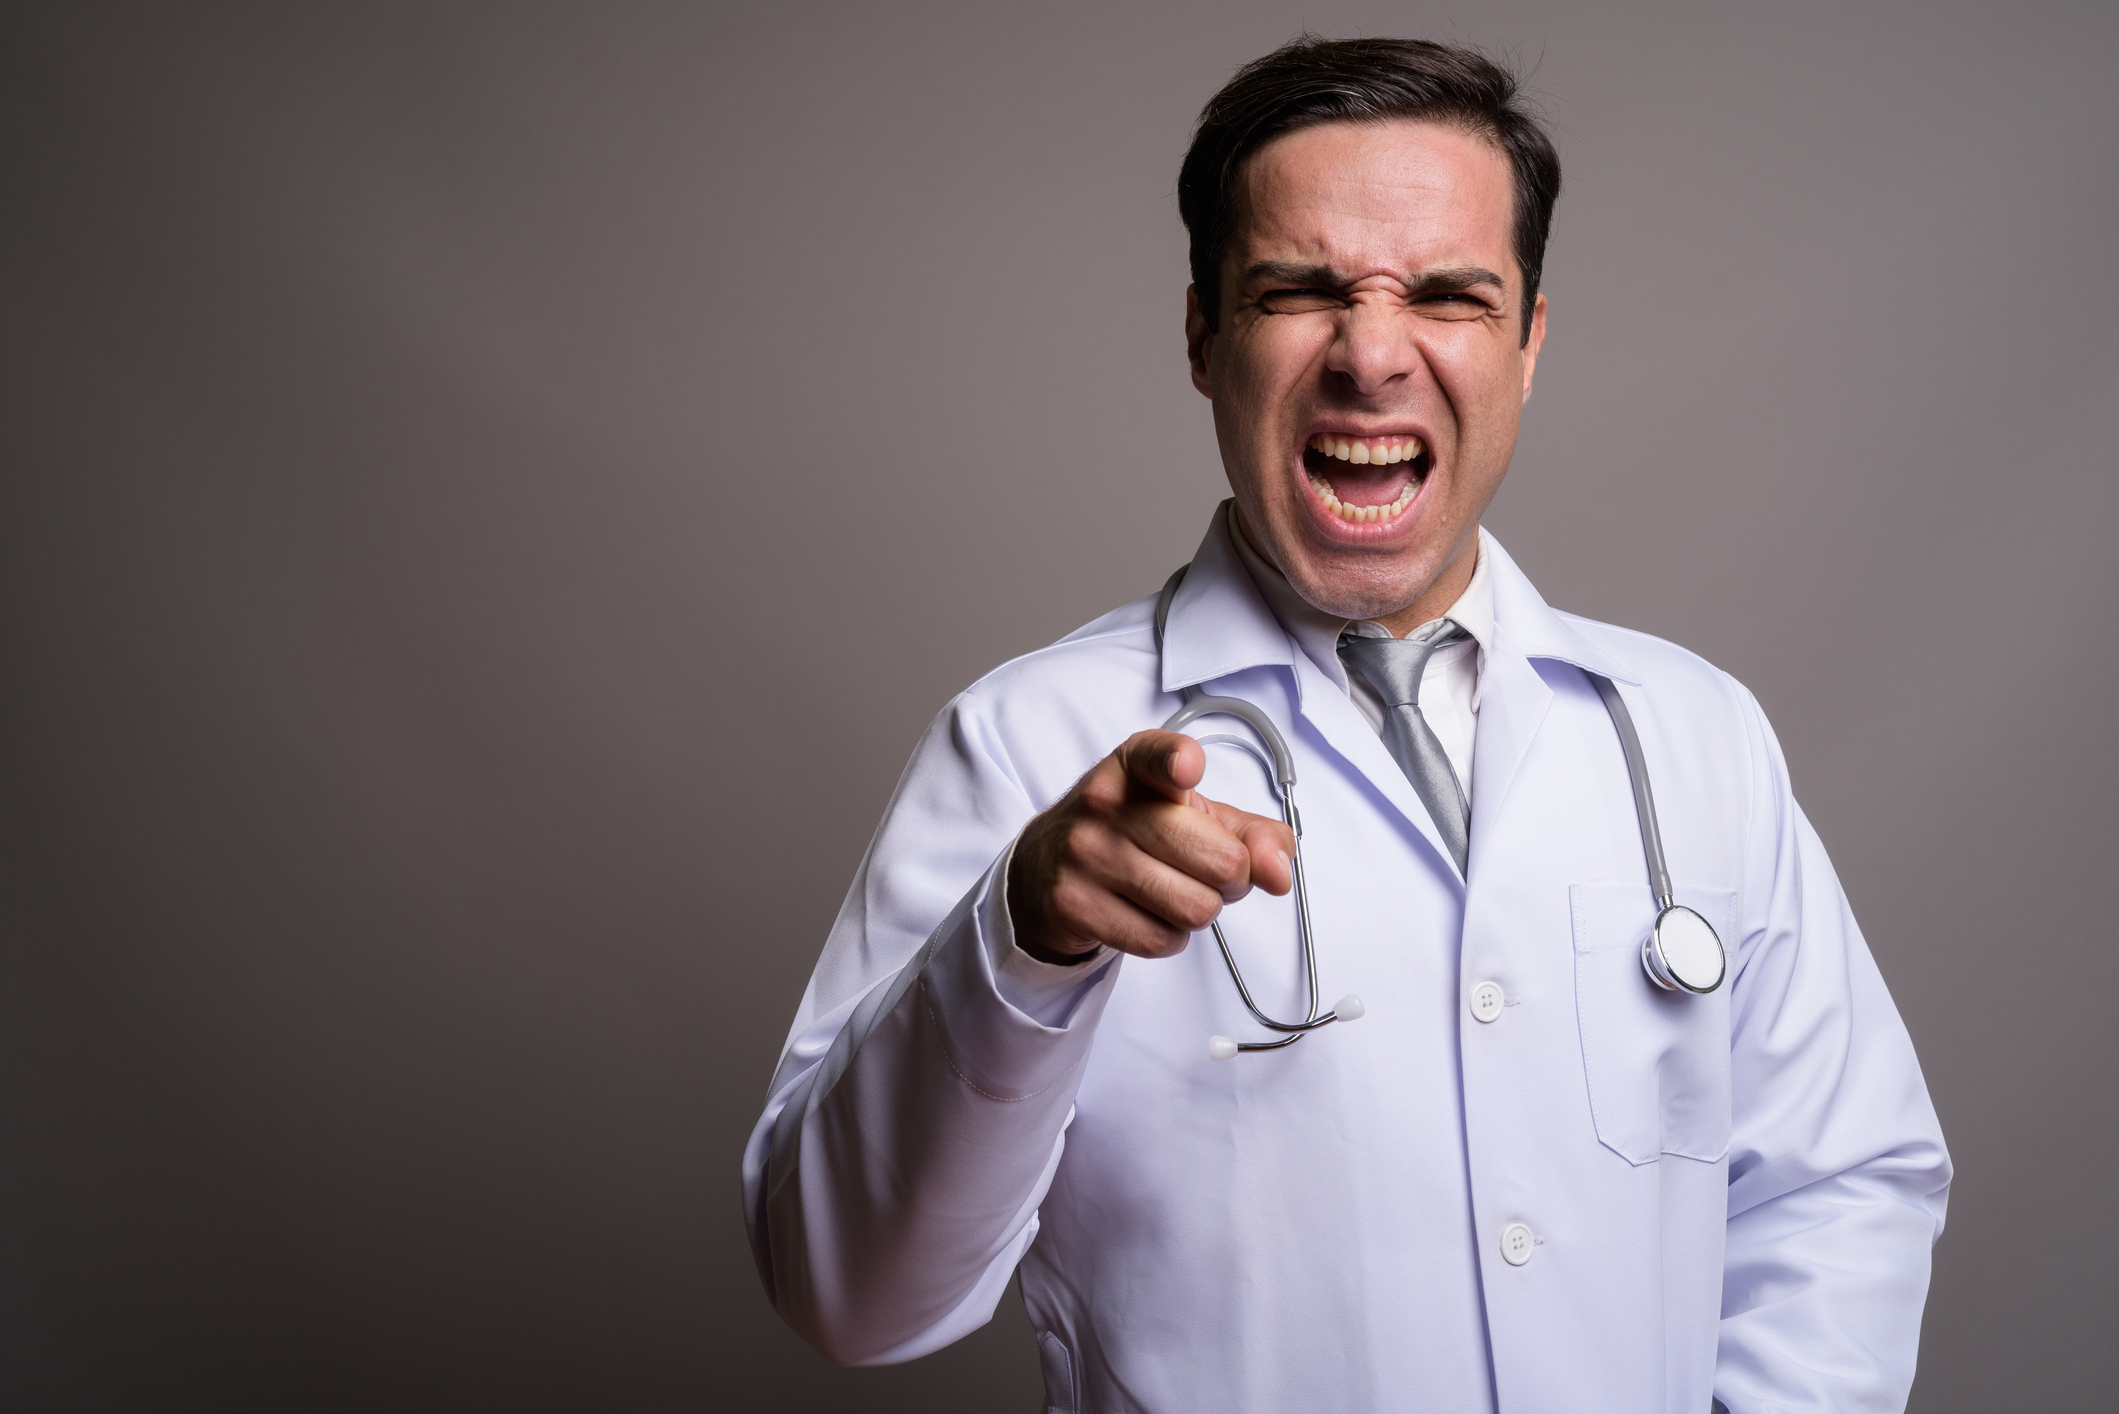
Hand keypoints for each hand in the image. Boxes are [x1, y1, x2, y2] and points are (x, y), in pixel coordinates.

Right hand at [1006, 730, 1296, 963]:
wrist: (1043, 868)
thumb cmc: (1128, 832)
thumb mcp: (1189, 815)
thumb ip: (1250, 835)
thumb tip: (1279, 869)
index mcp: (1136, 766)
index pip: (1159, 756)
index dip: (1179, 762)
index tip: (1187, 769)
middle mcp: (1105, 804)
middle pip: (1219, 860)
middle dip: (1231, 879)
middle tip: (1204, 871)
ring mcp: (1085, 855)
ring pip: (1196, 908)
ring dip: (1200, 911)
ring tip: (1172, 891)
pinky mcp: (1074, 904)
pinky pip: (1161, 940)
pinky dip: (1170, 936)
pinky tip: (1147, 913)